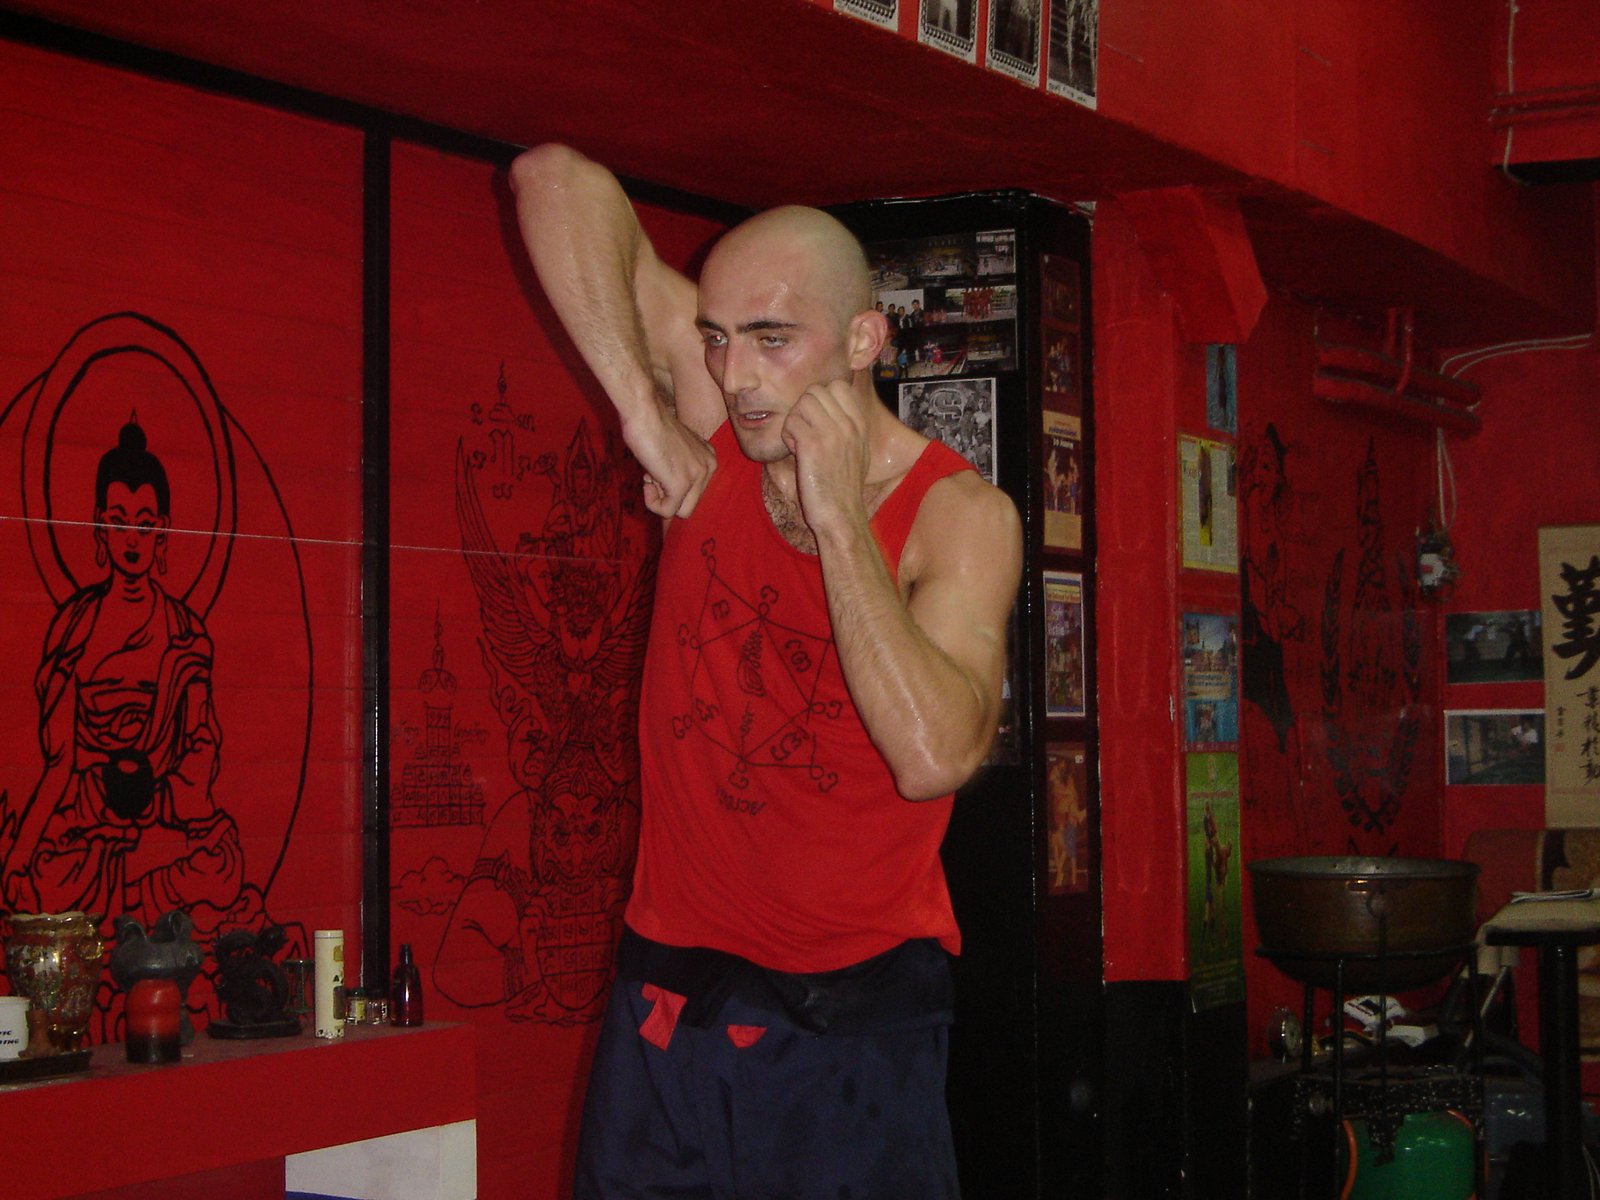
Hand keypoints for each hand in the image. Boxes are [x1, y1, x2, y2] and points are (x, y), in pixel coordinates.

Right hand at [622, 404, 716, 517]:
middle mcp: (710, 467)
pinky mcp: (681, 485)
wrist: (643, 413)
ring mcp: (697, 476)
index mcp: (709, 458)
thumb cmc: (651, 426)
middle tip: (653, 474)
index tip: (659, 469)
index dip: (672, 487)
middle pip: (690, 504)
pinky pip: (667, 511)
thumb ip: (679, 467)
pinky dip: (652, 502)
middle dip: (668, 495)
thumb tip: (668, 491)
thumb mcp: (673, 450)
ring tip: (651, 474)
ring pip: (681, 512)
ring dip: (660, 499)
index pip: (695, 492)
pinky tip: (647, 480)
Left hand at [781, 381, 868, 535]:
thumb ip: (849, 425)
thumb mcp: (858, 450)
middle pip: (815, 391)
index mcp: (860, 424)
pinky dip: (787, 437)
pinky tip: (796, 453)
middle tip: (805, 432)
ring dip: (794, 421)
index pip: (838, 385)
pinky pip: (790, 423)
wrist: (841, 514)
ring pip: (802, 403)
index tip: (818, 420)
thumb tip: (831, 403)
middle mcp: (849, 425)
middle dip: (804, 409)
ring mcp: (832, 433)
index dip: (821, 399)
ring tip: (800, 442)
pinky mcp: (813, 446)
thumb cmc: (844, 486)